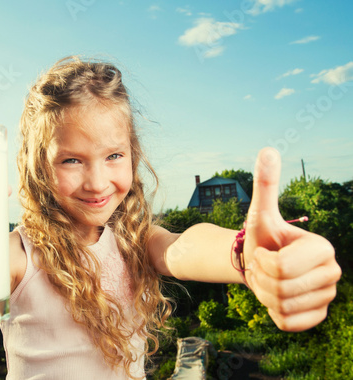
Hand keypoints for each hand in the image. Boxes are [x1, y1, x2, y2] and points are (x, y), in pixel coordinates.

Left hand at [243, 147, 341, 331]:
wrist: (262, 264)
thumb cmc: (263, 238)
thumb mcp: (260, 212)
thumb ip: (265, 185)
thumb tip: (267, 150)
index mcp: (323, 248)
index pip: (283, 268)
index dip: (262, 262)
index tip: (264, 253)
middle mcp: (332, 273)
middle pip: (282, 288)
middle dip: (261, 278)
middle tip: (263, 268)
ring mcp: (327, 297)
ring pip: (282, 306)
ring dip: (264, 294)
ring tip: (268, 281)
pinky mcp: (318, 316)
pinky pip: (288, 323)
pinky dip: (272, 312)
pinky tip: (275, 297)